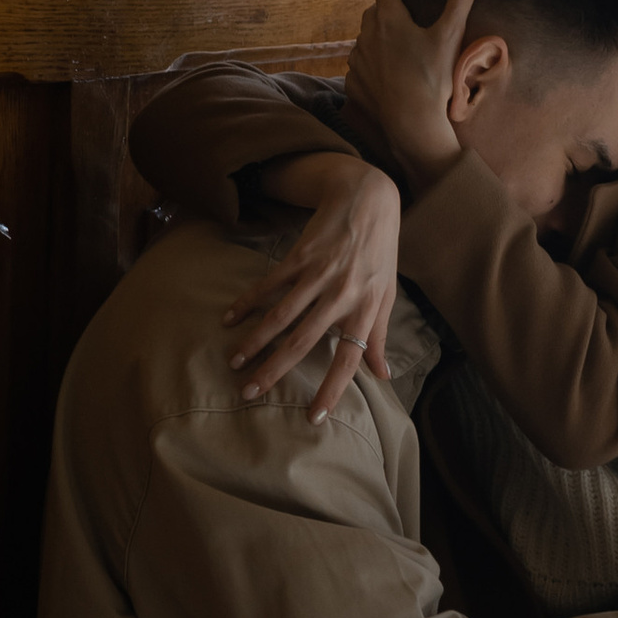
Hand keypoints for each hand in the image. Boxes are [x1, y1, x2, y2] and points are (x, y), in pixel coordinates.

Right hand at [223, 150, 401, 414]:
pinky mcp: (301, 254)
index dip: (332, 389)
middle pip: (305, 341)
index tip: (312, 417)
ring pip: (281, 315)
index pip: (350, 358)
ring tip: (234, 362)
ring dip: (254, 340)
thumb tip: (383, 376)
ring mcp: (320, 273)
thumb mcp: (386, 296)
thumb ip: (378, 337)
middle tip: (249, 393)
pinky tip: (230, 318)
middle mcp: (344, 294)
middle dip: (275, 370)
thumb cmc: (379, 254)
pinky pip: (269, 284)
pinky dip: (248, 302)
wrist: (368, 199)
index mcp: (367, 309)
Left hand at [347, 0, 477, 192]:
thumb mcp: (451, 34)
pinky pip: (360, 66)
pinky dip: (371, 64)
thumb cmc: (433, 77)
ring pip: (365, 39)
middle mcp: (367, 35)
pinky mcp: (353, 82)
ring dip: (377, 37)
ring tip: (396, 45)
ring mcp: (358, 60)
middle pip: (374, 11)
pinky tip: (386, 72)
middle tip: (403, 10)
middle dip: (386, 7)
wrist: (411, 123)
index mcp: (389, 19)